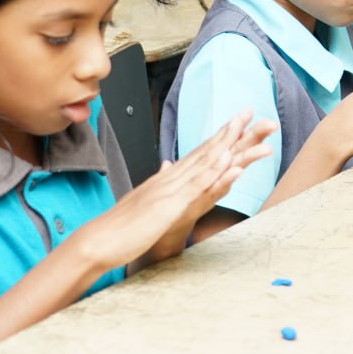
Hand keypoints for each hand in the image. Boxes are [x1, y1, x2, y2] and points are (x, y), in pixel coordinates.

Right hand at [68, 111, 275, 269]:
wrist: (100, 240)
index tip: (238, 121)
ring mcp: (170, 190)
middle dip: (231, 132)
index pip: (199, 153)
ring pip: (204, 164)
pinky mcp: (169, 206)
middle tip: (252, 113)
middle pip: (206, 151)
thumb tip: (168, 167)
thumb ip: (161, 183)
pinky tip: (229, 163)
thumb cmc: (122, 225)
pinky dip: (213, 174)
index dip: (220, 137)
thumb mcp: (147, 201)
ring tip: (247, 127)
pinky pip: (195, 188)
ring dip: (228, 145)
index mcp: (168, 180)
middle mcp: (171, 178)